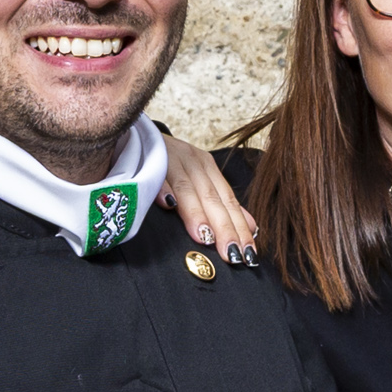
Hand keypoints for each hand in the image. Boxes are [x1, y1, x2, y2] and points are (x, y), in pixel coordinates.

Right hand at [161, 130, 260, 259]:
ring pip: (188, 188)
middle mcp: (194, 162)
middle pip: (212, 198)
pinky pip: (156, 174)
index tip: (249, 254)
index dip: (240, 228)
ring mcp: (171, 158)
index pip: (228, 201)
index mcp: (207, 169)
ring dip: (196, 213)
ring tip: (205, 238)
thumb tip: (253, 228)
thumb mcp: (199, 179)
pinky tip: (167, 204)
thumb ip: (222, 203)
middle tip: (232, 255)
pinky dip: (162, 188)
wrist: (138, 136)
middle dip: (224, 228)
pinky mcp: (148, 157)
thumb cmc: (169, 164)